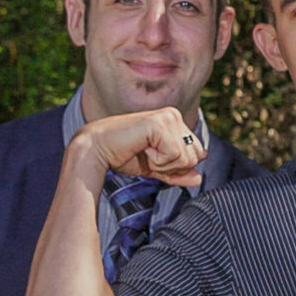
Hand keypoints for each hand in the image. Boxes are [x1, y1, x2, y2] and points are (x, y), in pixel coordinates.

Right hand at [77, 109, 203, 186]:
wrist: (97, 150)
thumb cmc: (122, 155)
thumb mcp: (155, 167)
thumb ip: (177, 172)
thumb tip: (199, 179)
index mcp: (175, 123)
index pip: (198, 154)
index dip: (177, 166)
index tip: (153, 158)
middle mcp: (175, 116)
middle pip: (196, 156)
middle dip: (172, 166)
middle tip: (147, 155)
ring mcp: (169, 117)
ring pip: (187, 157)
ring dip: (163, 163)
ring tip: (143, 150)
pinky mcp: (160, 123)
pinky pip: (174, 154)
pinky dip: (157, 160)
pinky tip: (141, 148)